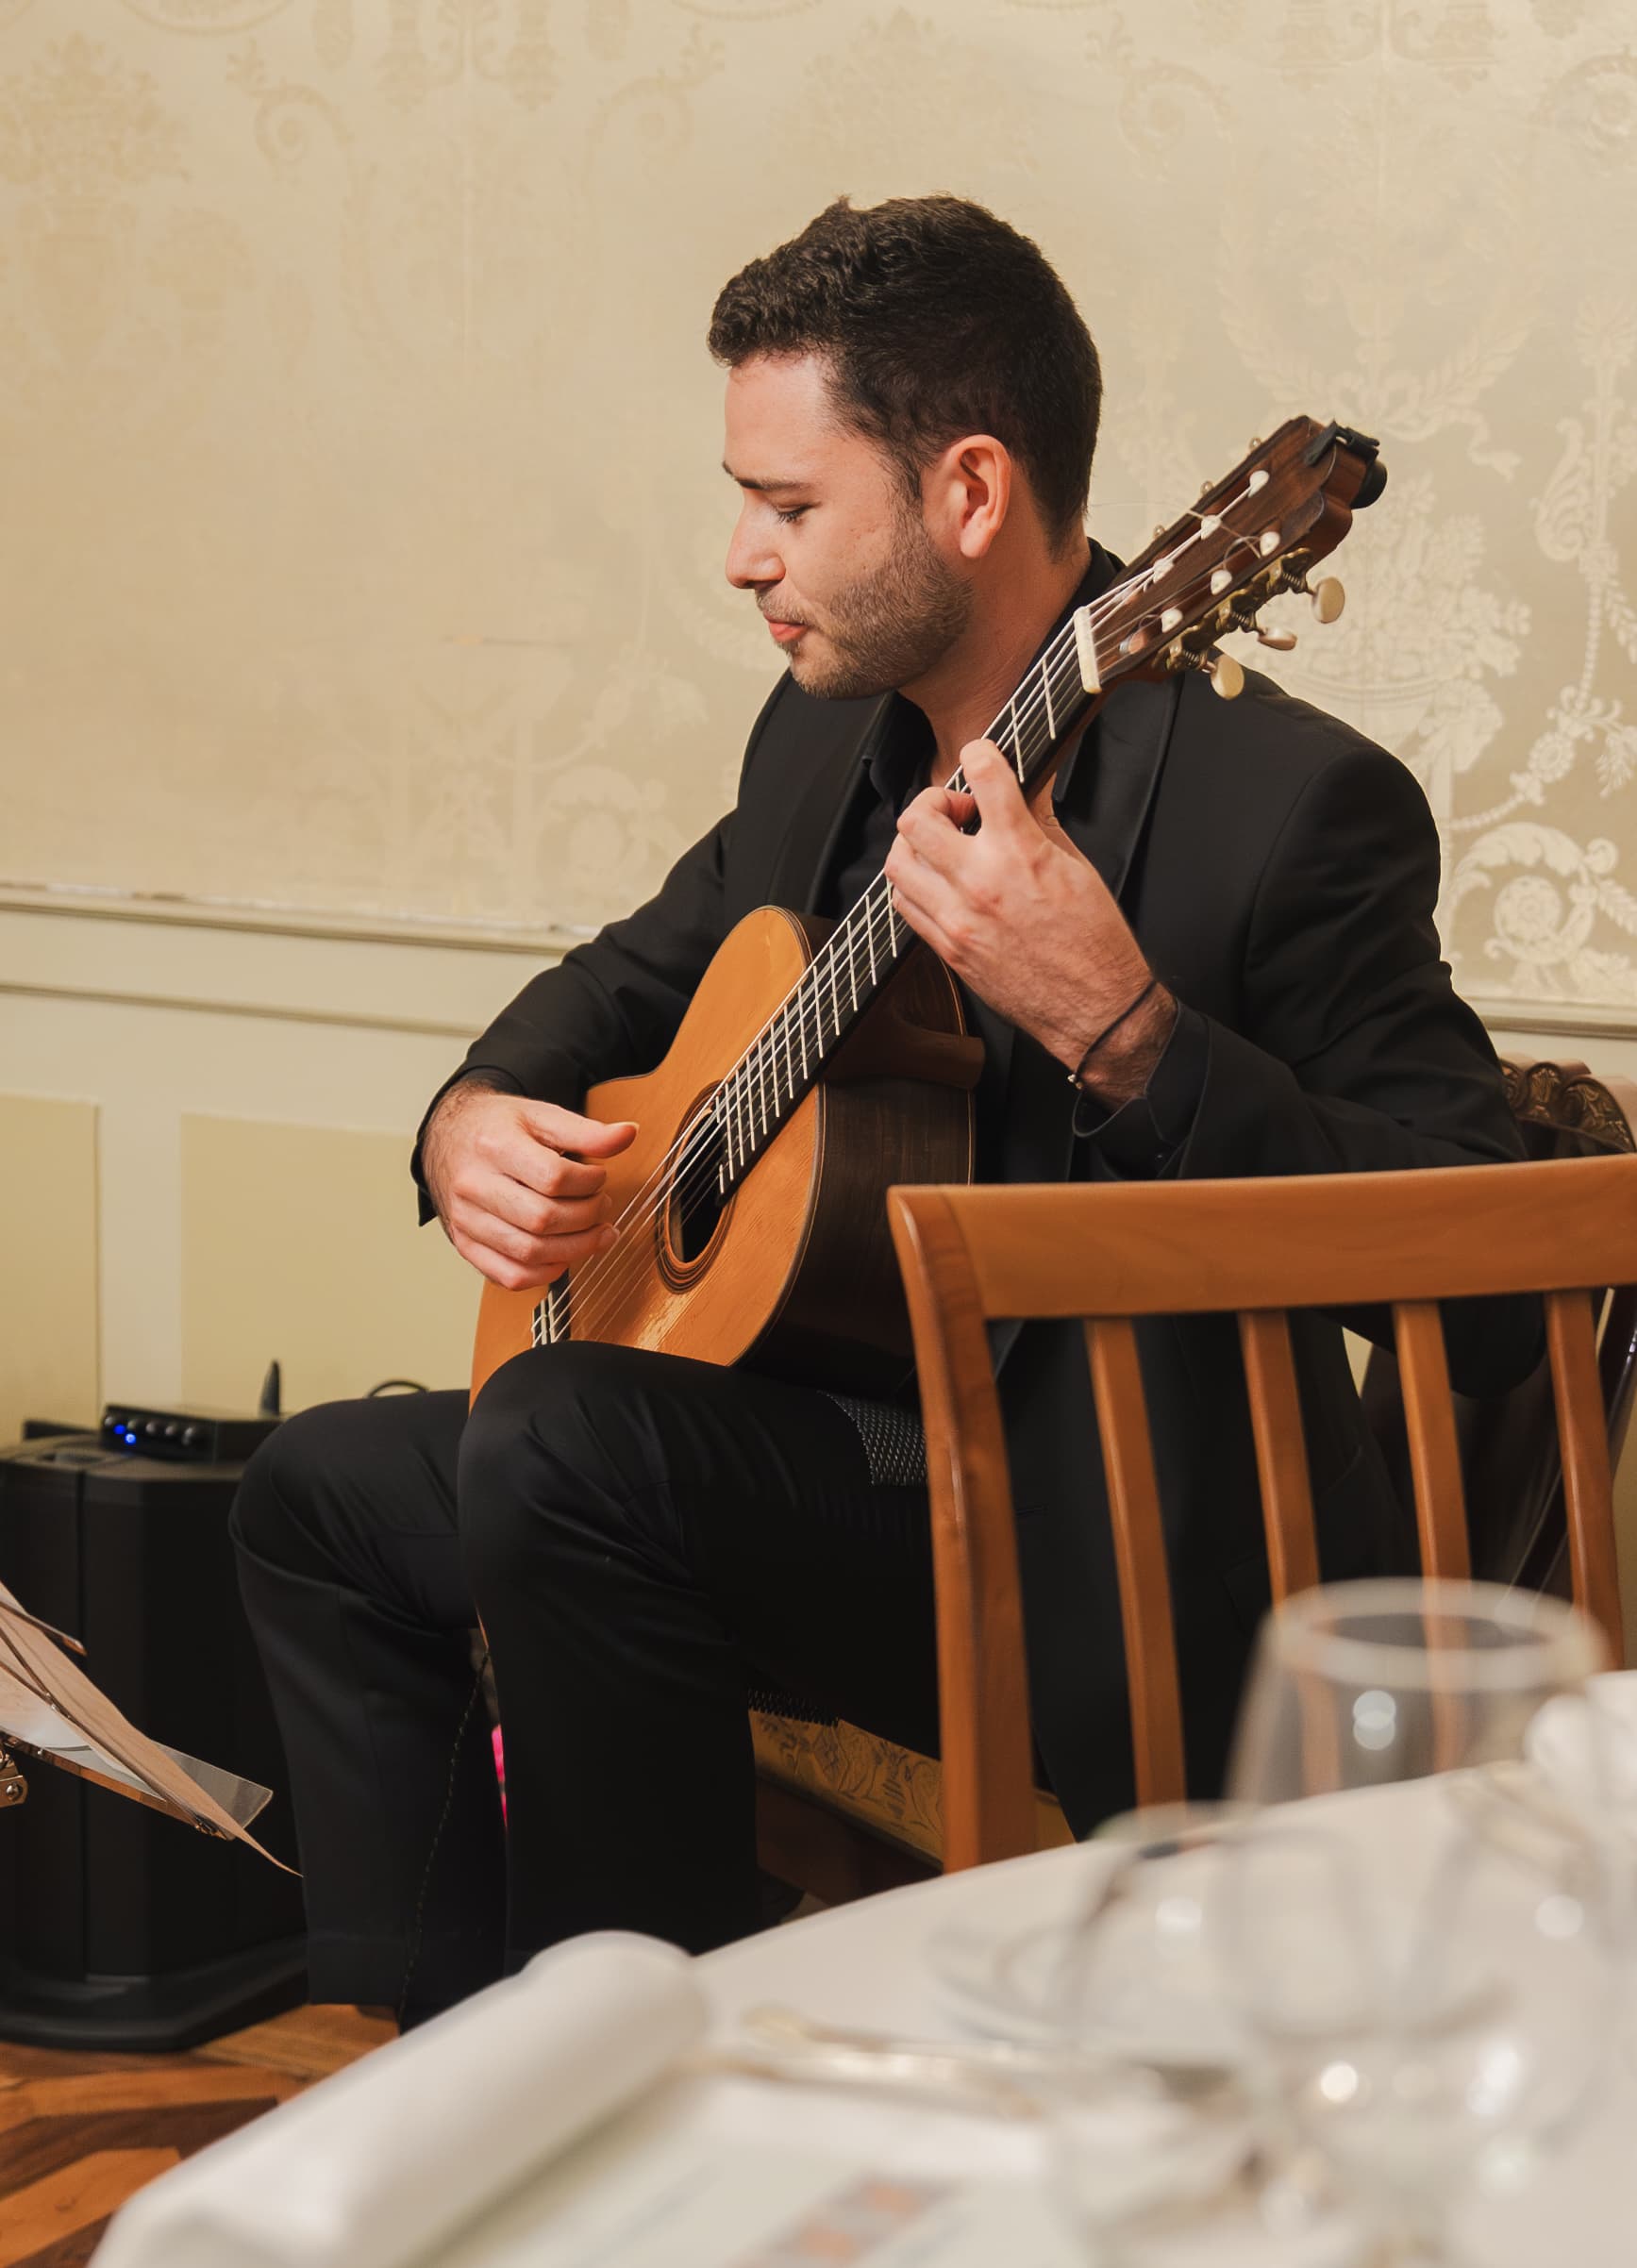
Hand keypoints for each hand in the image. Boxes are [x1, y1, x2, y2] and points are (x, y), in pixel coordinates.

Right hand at [421, 1083, 636, 1290]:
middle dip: (587, 1217)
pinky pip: (510, 1275)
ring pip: (530, 1252)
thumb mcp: (541, 1116)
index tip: (599, 1177)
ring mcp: (466, 1219)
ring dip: (576, 1249)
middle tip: (602, 1205)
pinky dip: (545, 1274)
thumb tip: (627, 1135)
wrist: (448, 1136)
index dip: (589, 1182)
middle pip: (543, 1219)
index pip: (553, 1178)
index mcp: (494, 1145)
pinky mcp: (464, 1244)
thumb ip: (585, 1131)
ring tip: (595, 1232)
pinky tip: (564, 1254)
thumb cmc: (498, 1127)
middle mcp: (473, 1185)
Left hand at [883, 737, 1174, 1102]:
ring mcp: (958, 920)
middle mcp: (981, 883)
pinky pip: (904, 904)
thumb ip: (1040, 820)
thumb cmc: (1094, 942)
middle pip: (918, 819)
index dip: (980, 753)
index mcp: (1022, 854)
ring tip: (942, 846)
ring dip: (915, 843)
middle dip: (934, 801)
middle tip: (958, 811)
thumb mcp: (1076, 865)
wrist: (1093, 1008)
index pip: (984, 776)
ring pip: (898, 861)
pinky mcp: (947, 949)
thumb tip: (1026, 785)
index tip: (982, 757)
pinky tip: (938, 881)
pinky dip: (914, 882)